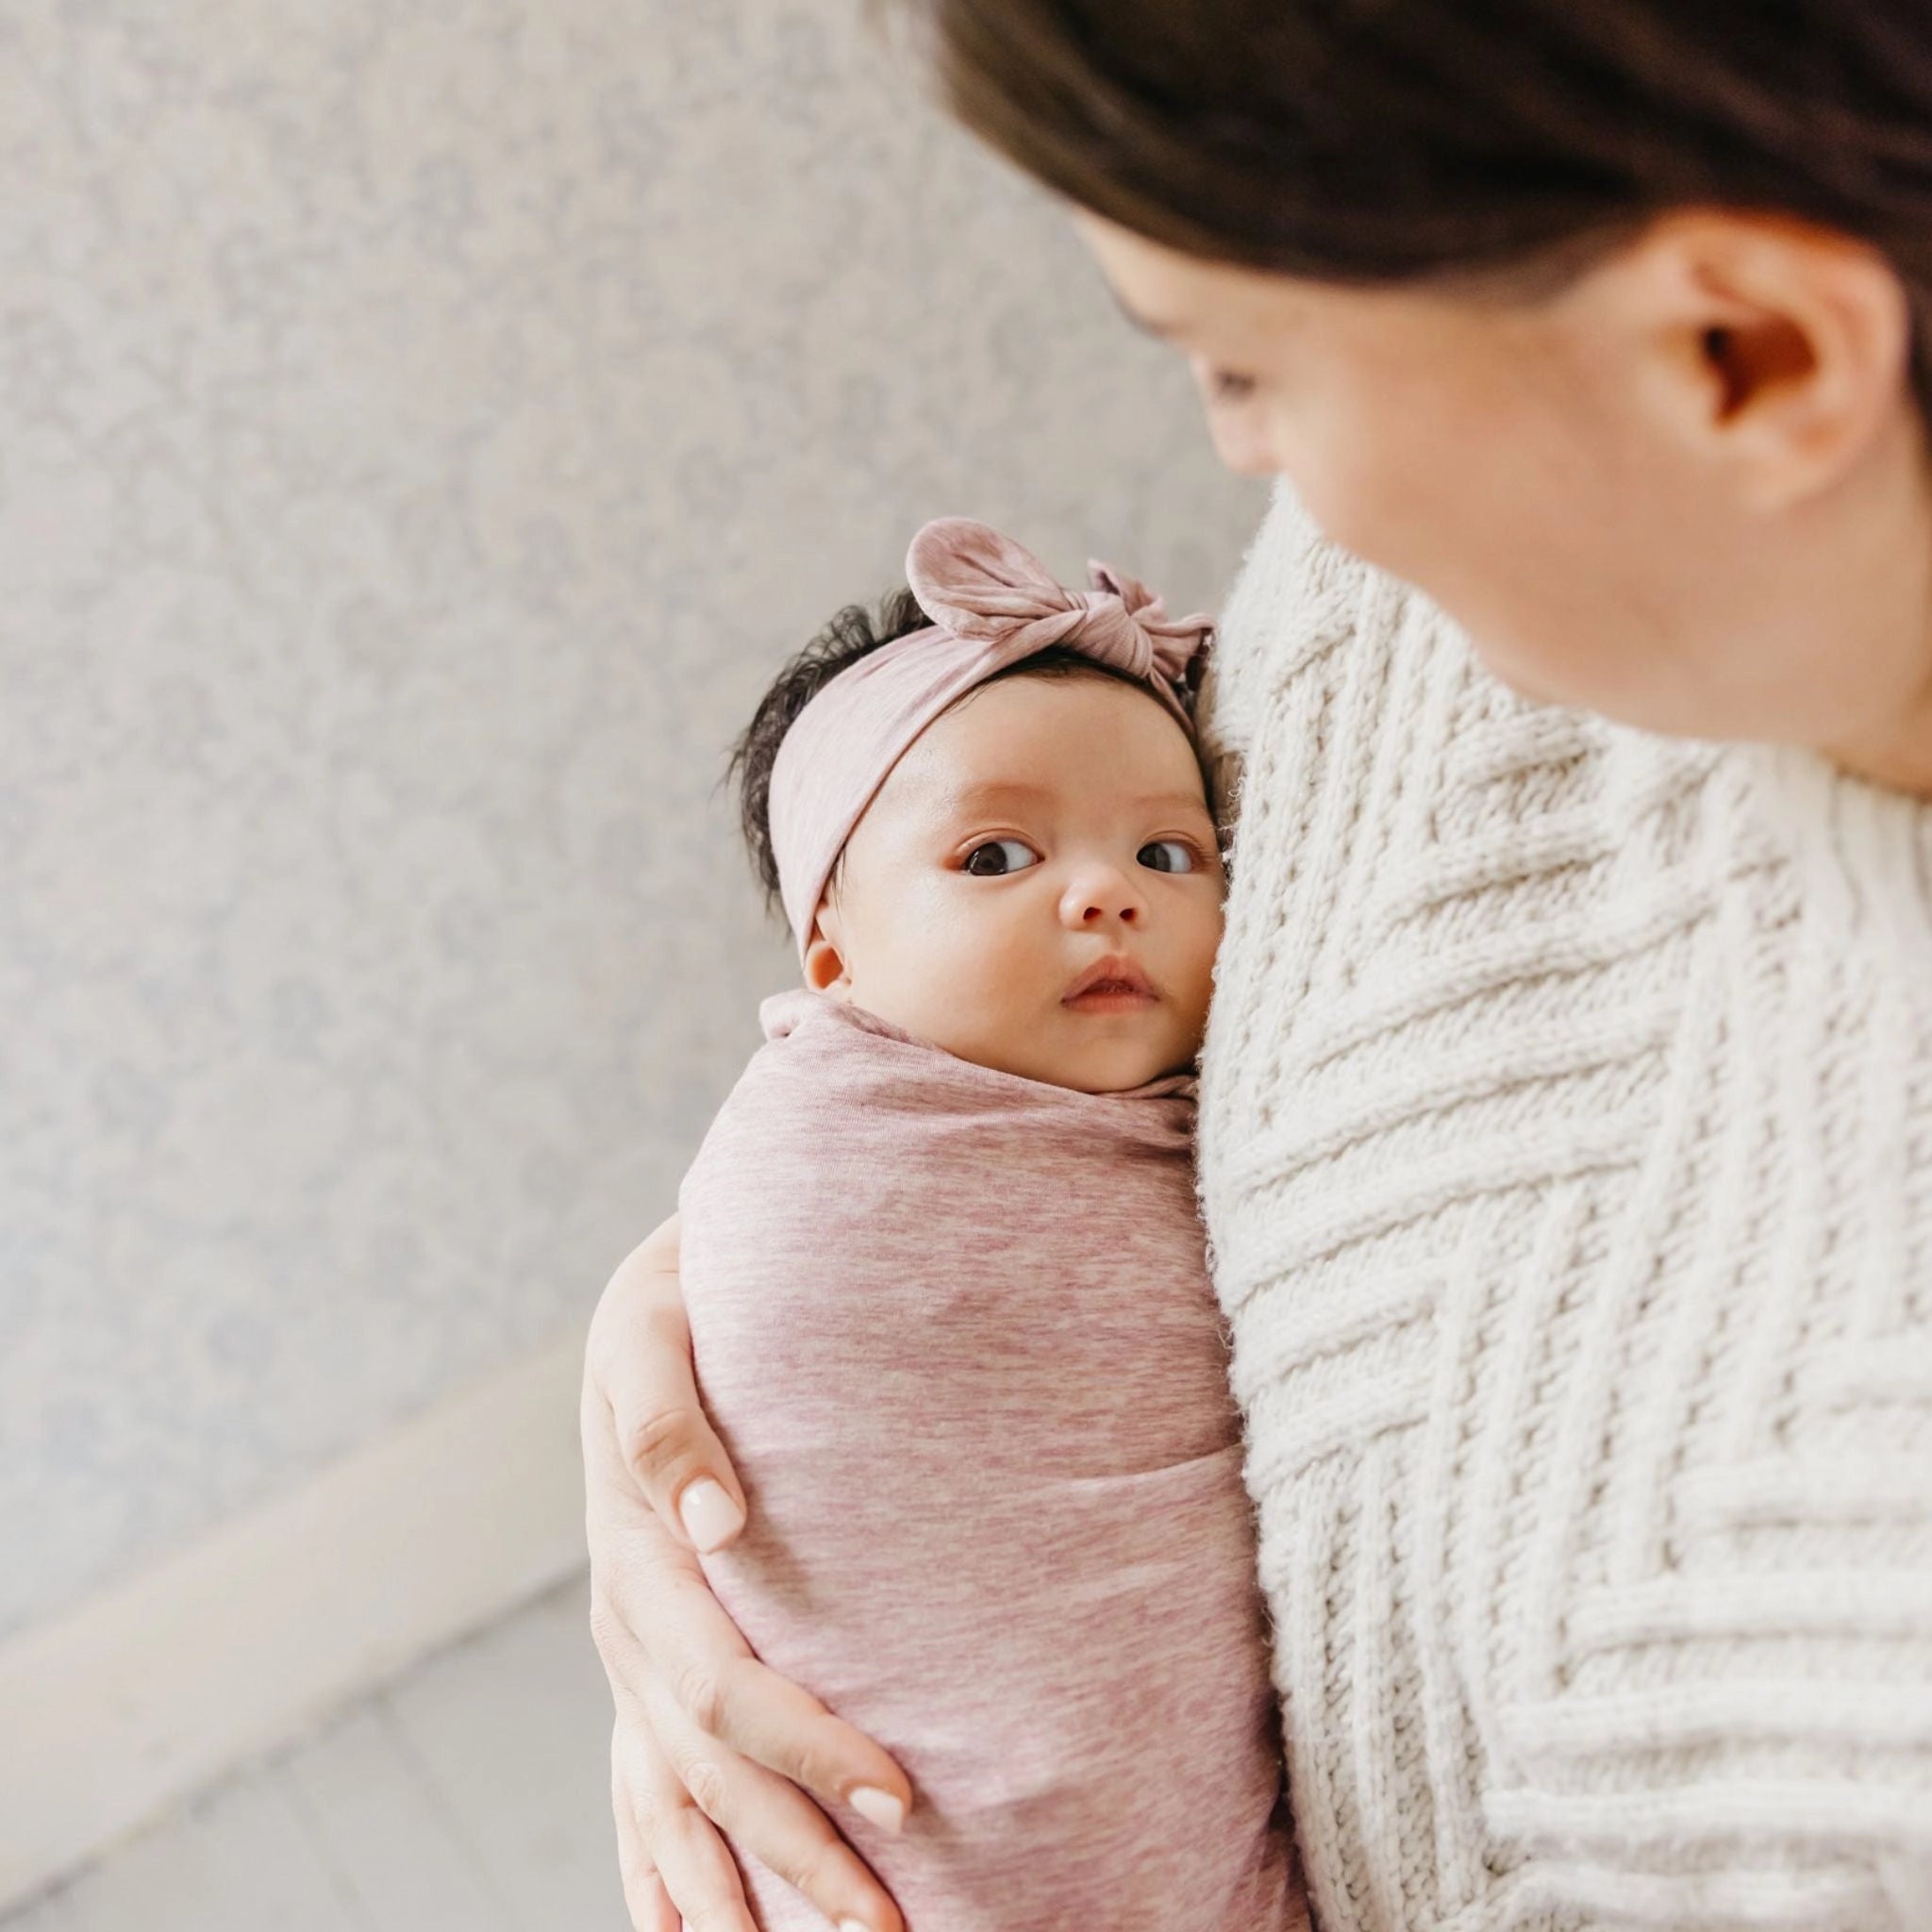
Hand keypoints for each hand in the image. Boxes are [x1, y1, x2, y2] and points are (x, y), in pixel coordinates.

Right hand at [583, 1214, 912, 1931]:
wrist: (654, 1297)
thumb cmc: (677, 1306)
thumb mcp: (652, 1331)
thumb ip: (670, 1421)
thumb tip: (714, 1525)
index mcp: (639, 1559)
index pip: (726, 1684)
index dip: (806, 1748)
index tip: (899, 1797)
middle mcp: (627, 1627)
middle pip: (709, 1772)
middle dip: (795, 1858)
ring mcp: (627, 1657)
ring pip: (674, 1801)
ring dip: (734, 1894)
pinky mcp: (638, 1662)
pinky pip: (636, 1787)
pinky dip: (659, 1871)